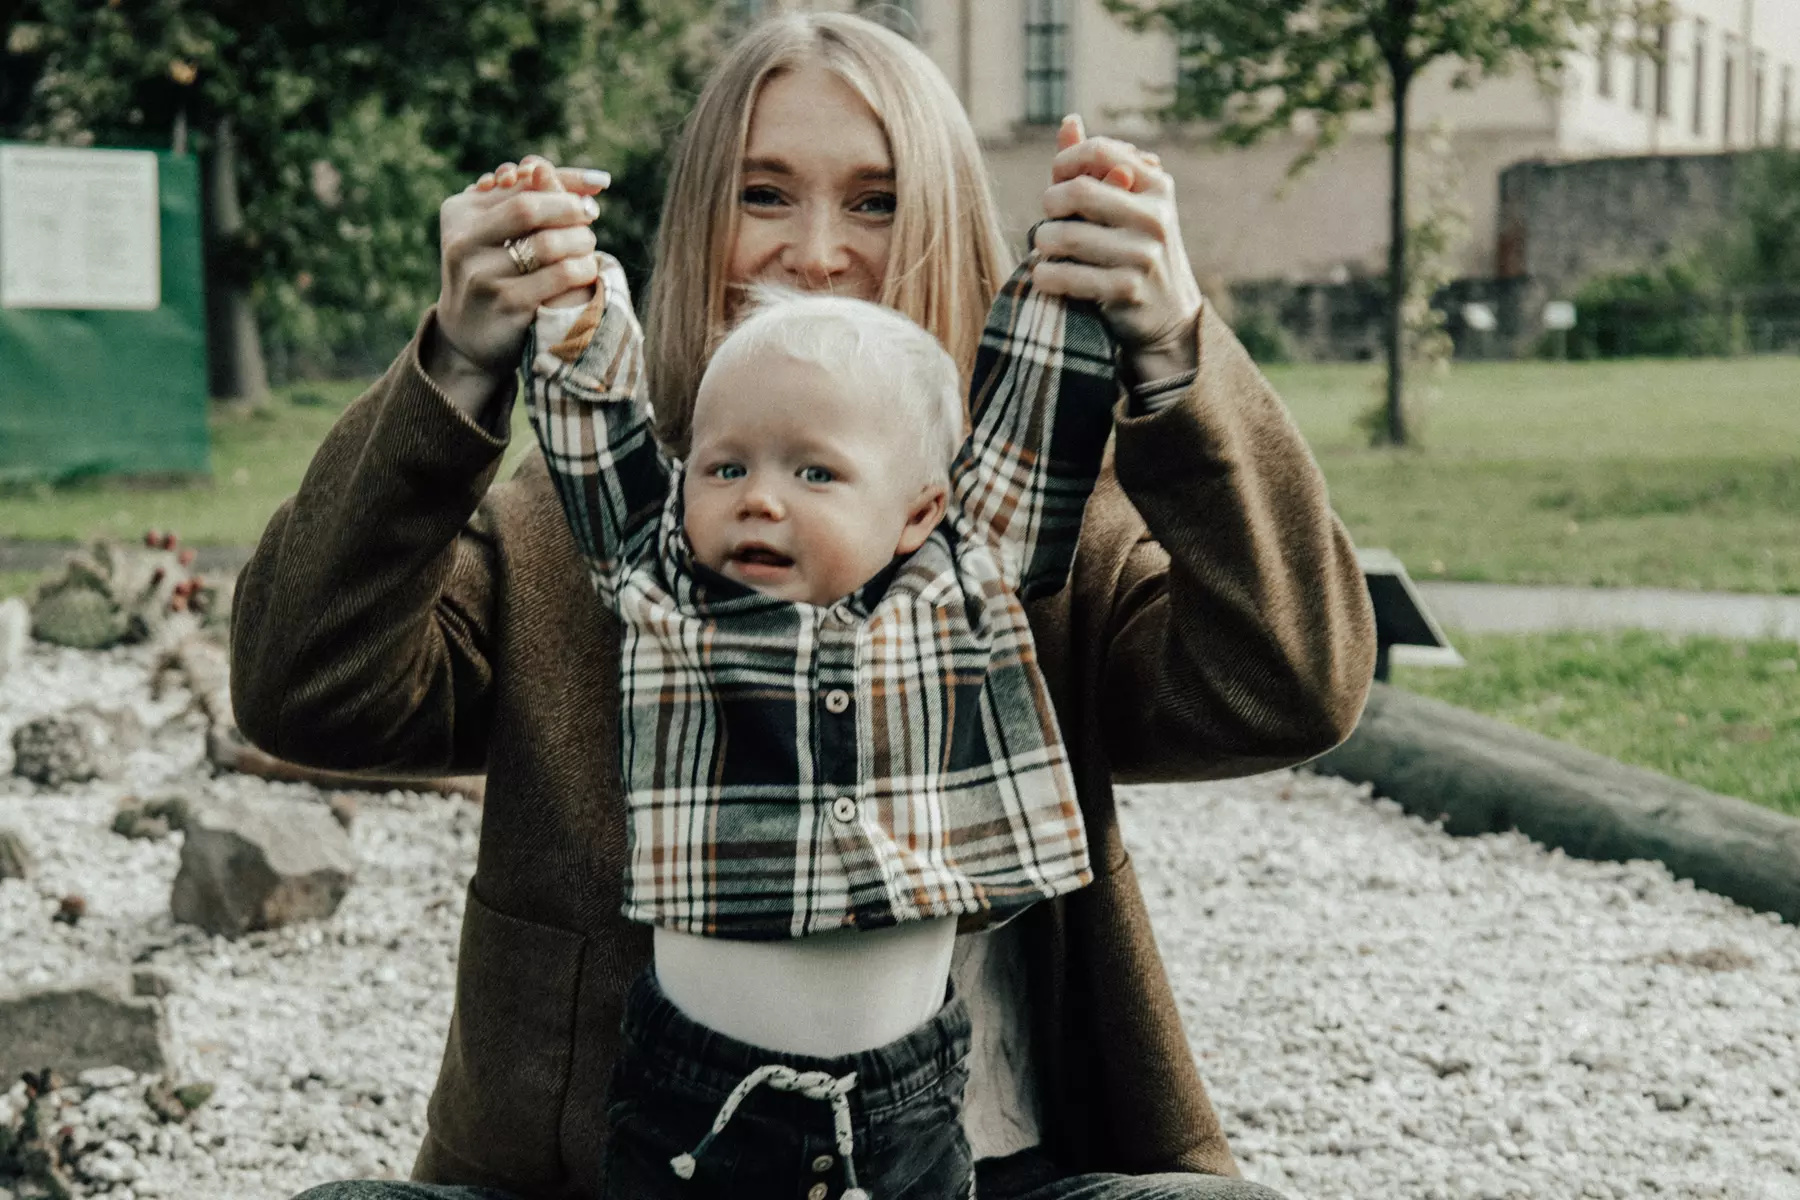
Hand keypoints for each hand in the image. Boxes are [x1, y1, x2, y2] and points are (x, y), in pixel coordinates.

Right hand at [469, 158, 604, 310]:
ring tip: (587, 244)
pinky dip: (582, 268)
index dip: (566, 178)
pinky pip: (560, 276)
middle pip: (529, 208)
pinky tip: (586, 269)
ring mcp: (482, 276)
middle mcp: (464, 242)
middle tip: (591, 213)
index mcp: (459, 212)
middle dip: (570, 208)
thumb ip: (538, 196)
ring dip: (580, 240)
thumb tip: (598, 179)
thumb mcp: (501, 228)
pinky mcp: (507, 304)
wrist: (469, 331)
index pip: (521, 183)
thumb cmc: (495, 268)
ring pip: (548, 244)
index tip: (598, 184)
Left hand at [1032, 115, 1202, 380]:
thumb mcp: (1126, 204)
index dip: (1066, 162)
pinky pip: (1068, 276)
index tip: (1056, 180)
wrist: (1169, 316)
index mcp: (1157, 185)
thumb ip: (1094, 166)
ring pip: (1066, 237)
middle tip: (1047, 219)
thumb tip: (1069, 121)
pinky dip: (1046, 275)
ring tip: (1044, 248)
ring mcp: (1144, 255)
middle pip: (1077, 192)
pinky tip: (1044, 276)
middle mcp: (1155, 217)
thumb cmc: (1135, 250)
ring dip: (1042, 243)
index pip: (1099, 151)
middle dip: (1050, 204)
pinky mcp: (1127, 290)